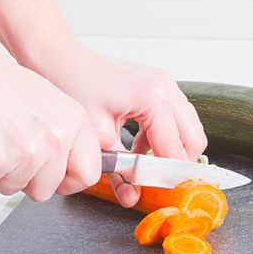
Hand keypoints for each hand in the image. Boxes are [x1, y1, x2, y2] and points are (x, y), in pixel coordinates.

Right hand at [0, 56, 101, 201]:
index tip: (58, 180)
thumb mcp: (54, 102)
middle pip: (46, 190)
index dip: (69, 181)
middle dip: (29, 179)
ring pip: (15, 188)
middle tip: (15, 152)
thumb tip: (92, 155)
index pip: (88, 174)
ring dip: (3, 173)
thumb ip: (72, 133)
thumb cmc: (3, 87)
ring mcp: (26, 154)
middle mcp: (55, 140)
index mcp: (74, 123)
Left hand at [23, 41, 207, 206]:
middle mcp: (166, 88)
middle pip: (193, 140)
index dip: (169, 177)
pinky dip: (161, 137)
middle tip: (157, 184)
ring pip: (187, 129)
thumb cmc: (72, 84)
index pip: (175, 150)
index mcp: (154, 99)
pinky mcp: (157, 85)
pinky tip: (137, 149)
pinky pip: (174, 118)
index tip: (164, 195)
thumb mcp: (96, 134)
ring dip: (170, 150)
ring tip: (144, 167)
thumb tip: (132, 193)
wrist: (59, 58)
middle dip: (176, 165)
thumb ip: (118, 166)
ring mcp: (164, 84)